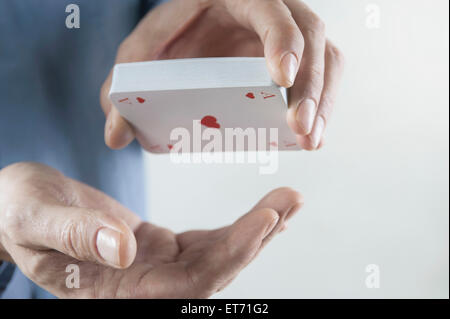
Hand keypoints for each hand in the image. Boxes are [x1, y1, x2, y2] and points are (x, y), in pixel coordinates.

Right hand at [0, 162, 302, 297]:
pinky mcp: (160, 247)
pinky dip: (237, 226)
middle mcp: (144, 285)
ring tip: (289, 200)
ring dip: (256, 229)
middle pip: (215, 270)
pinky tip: (263, 213)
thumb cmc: (19, 213)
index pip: (189, 284)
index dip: (230, 255)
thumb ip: (74, 235)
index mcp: (117, 290)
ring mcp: (154, 266)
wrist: (19, 208)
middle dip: (257, 237)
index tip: (265, 221)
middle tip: (291, 201)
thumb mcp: (36, 217)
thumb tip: (123, 248)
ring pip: (218, 256)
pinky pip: (207, 242)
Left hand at [100, 0, 344, 151]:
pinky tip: (311, 137)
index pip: (270, 7)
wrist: (186, 38)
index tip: (281, 78)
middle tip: (300, 128)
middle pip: (312, 33)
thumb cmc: (167, 40)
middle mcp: (271, 11)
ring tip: (311, 141)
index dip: (282, 38)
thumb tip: (115, 137)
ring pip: (326, 57)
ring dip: (323, 100)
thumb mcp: (139, 56)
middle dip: (311, 84)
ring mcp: (288, 35)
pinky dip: (322, 105)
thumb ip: (122, 88)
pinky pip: (322, 76)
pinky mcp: (297, 61)